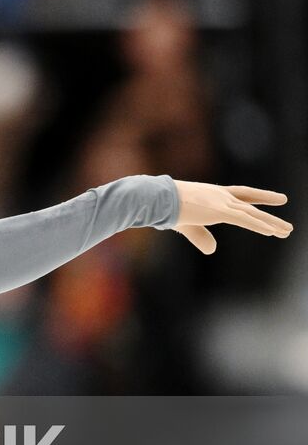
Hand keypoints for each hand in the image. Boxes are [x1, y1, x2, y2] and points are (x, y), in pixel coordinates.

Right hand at [169, 180, 291, 253]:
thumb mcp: (187, 225)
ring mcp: (221, 202)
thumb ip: (201, 237)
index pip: (242, 194)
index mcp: (213, 195)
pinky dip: (260, 226)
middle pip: (251, 204)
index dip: (261, 197)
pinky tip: (273, 232)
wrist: (156, 199)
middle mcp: (221, 196)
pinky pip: (245, 220)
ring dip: (271, 223)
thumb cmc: (166, 209)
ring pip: (252, 214)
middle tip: (287, 224)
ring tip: (287, 231)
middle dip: (270, 214)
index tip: (279, 199)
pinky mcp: (219, 211)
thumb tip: (213, 250)